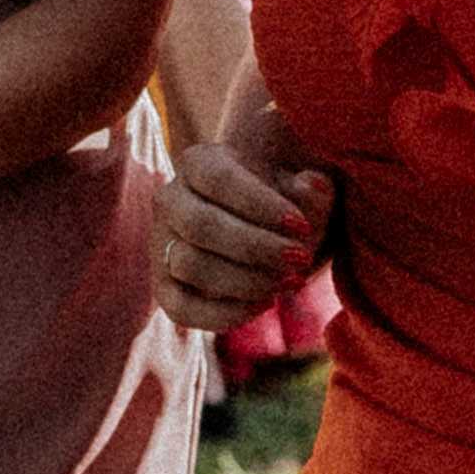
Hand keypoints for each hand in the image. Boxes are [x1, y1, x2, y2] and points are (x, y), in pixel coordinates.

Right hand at [151, 129, 334, 330]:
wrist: (264, 228)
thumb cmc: (285, 202)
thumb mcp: (304, 189)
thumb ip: (312, 189)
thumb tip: (308, 188)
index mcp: (199, 162)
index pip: (220, 180)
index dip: (260, 205)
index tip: (301, 225)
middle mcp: (171, 200)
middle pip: (201, 225)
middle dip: (255, 247)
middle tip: (300, 258)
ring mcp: (161, 244)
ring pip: (191, 265)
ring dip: (246, 280)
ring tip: (290, 280)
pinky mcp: (165, 287)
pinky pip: (181, 308)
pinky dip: (227, 312)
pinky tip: (267, 302)